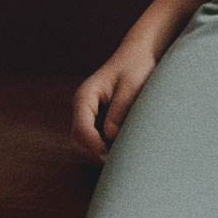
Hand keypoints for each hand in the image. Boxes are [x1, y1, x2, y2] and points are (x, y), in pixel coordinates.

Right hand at [70, 43, 159, 166]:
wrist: (140, 54)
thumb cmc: (136, 67)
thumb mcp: (131, 87)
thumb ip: (119, 111)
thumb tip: (110, 137)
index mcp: (85, 96)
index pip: (82, 129)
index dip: (95, 146)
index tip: (111, 157)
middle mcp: (82, 107)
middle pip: (77, 141)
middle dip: (94, 154)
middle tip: (118, 163)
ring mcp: (88, 114)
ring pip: (83, 144)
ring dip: (98, 153)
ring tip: (122, 157)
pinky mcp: (97, 119)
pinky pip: (94, 140)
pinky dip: (104, 148)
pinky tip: (122, 150)